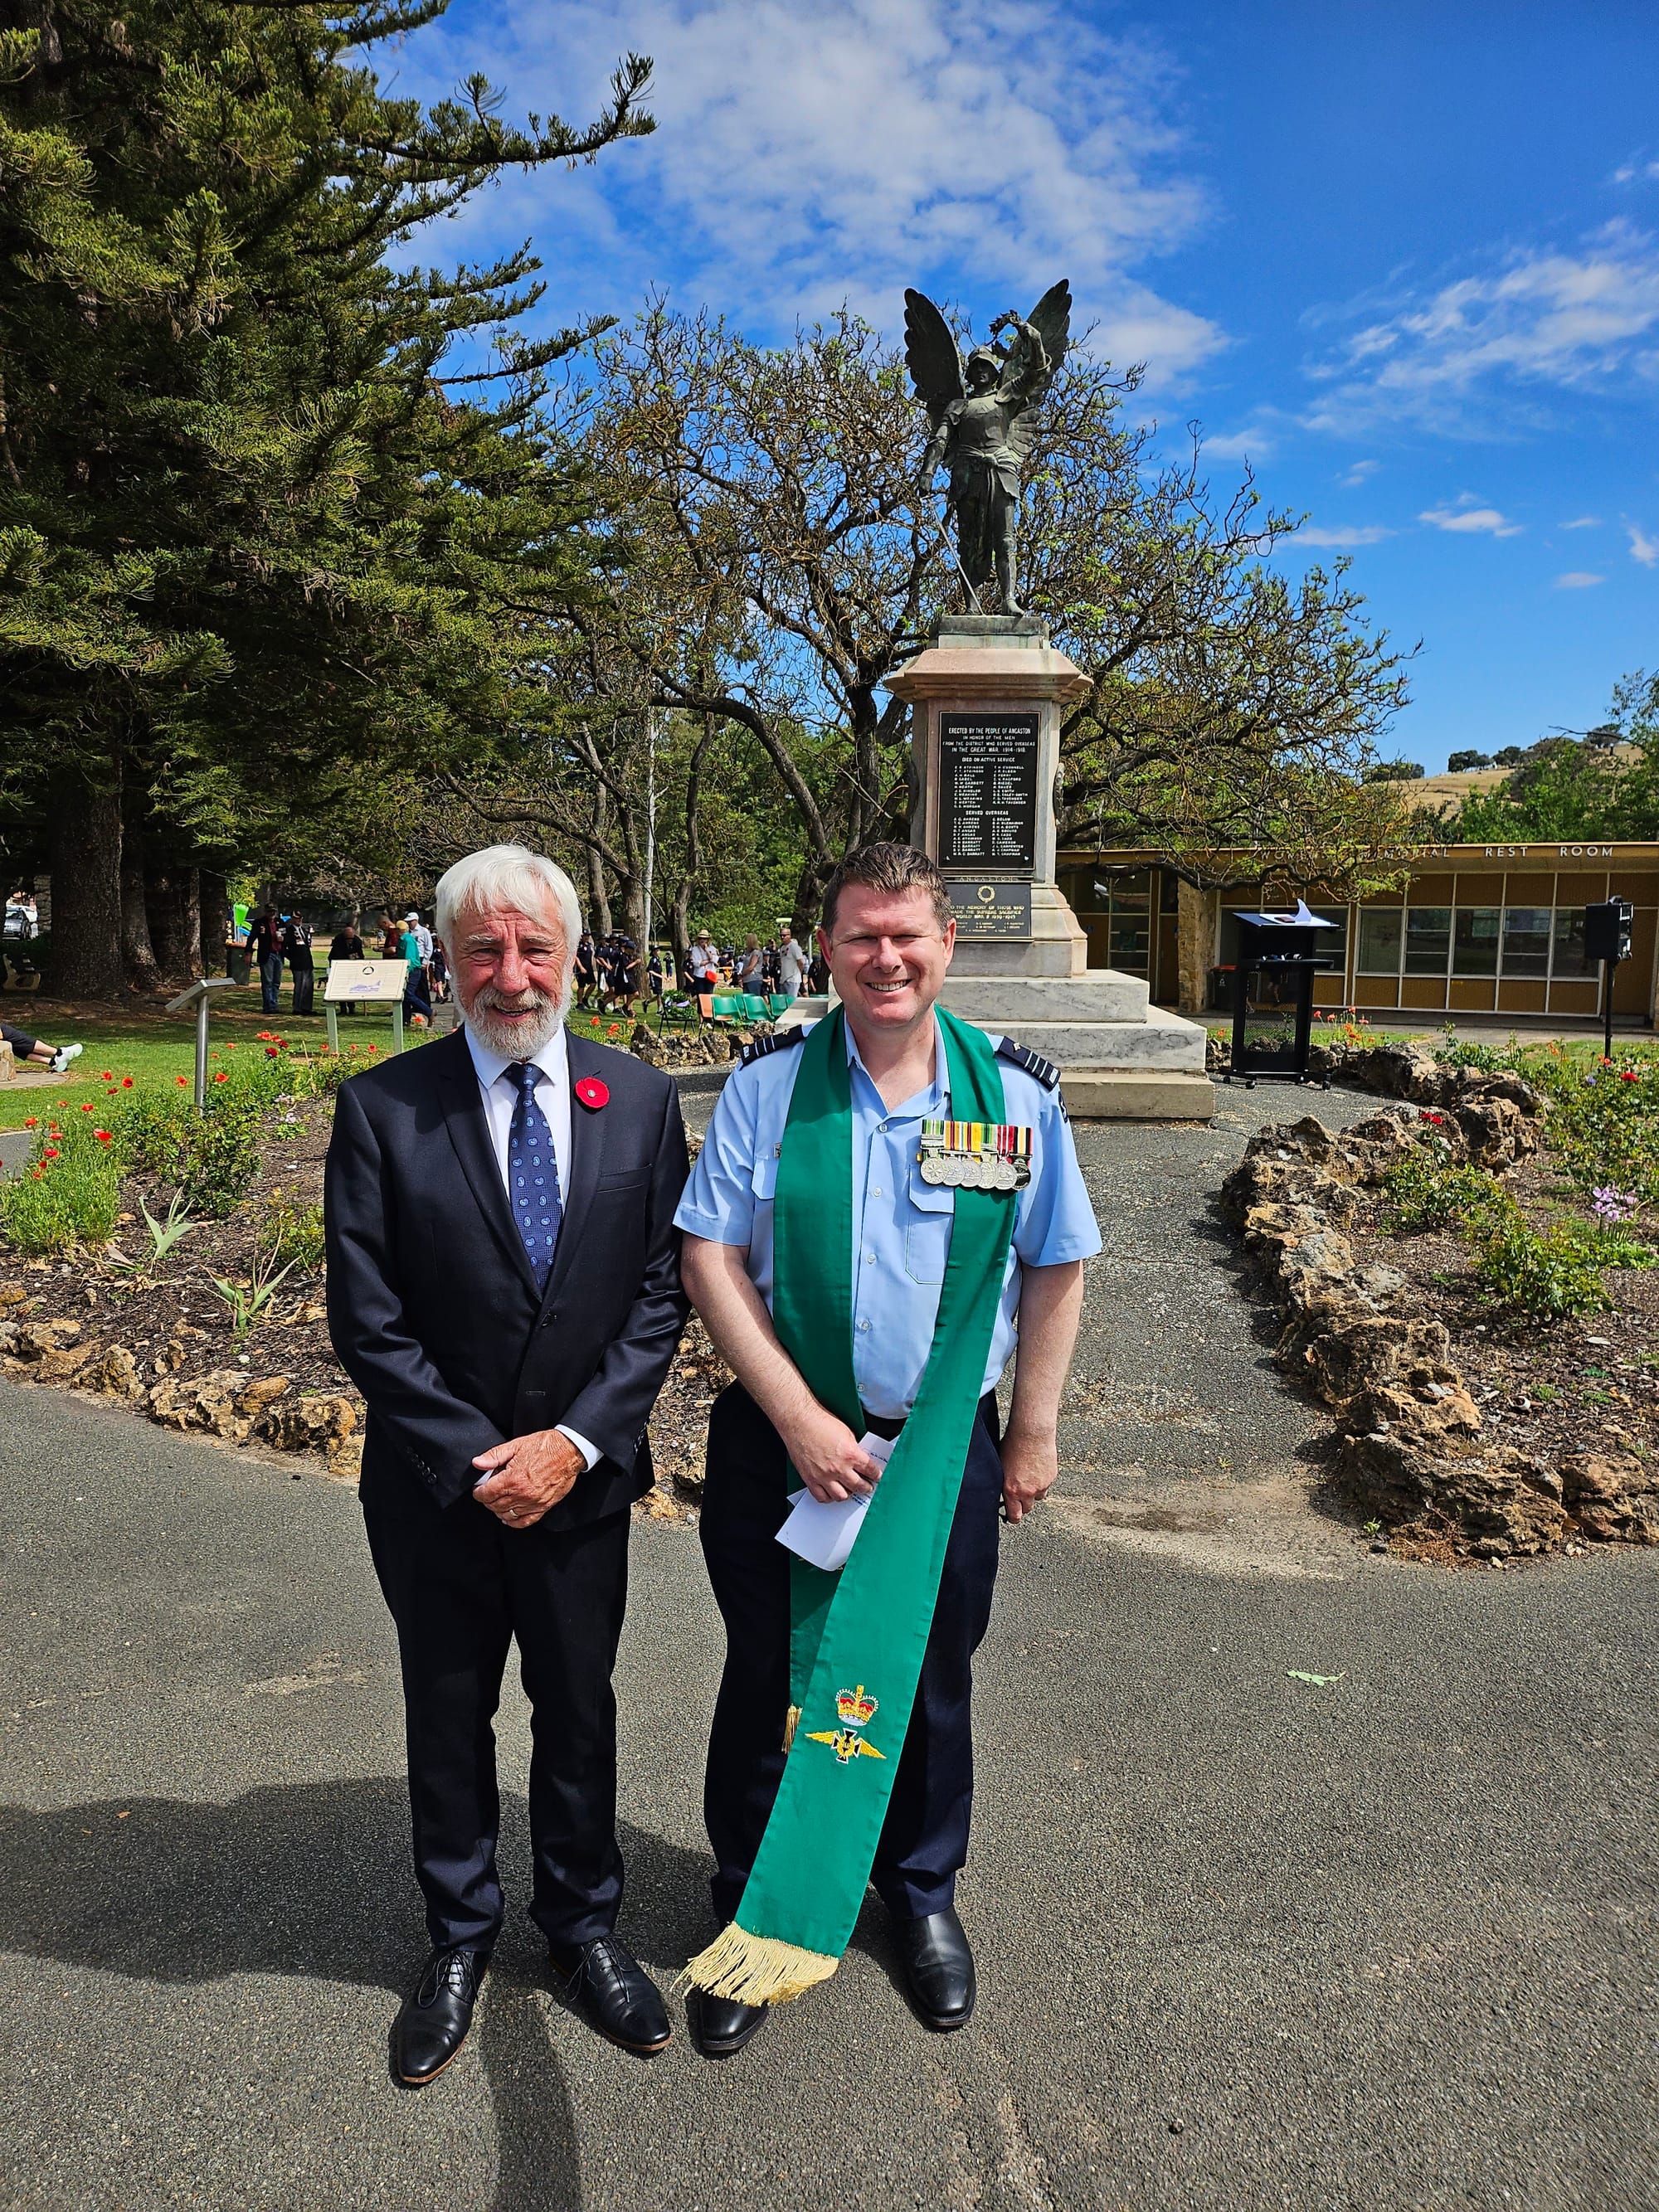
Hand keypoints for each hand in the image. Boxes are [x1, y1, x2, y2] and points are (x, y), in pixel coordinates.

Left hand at [470, 1428, 586, 1529]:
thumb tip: (477, 1463)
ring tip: (497, 1500)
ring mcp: (533, 1502)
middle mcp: (522, 1494)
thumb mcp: (516, 1445)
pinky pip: (524, 1521)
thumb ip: (494, 1456)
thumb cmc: (544, 1446)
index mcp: (513, 1479)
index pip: (486, 1493)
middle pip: (494, 1505)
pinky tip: (508, 1516)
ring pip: (506, 1515)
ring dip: (497, 1510)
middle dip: (487, 1499)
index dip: (478, 1491)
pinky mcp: (543, 1507)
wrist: (569, 1451)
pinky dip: (513, 1521)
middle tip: (488, 1491)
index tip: (479, 1488)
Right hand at [780, 1403, 883, 1504]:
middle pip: (859, 1486)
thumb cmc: (820, 1423)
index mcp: (850, 1454)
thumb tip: (859, 1458)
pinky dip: (829, 1497)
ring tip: (850, 1490)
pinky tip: (832, 1493)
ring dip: (848, 1494)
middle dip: (866, 1487)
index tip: (878, 1477)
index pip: (870, 1470)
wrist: (799, 1421)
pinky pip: (822, 1497)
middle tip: (868, 1487)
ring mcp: (823, 1476)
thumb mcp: (846, 1432)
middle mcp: (838, 1468)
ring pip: (841, 1496)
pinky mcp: (810, 1479)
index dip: (877, 1475)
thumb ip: (854, 1448)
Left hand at [1000, 1426, 1057, 1523]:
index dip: (1013, 1517)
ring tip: (1028, 1478)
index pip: (1015, 1516)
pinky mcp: (1051, 1477)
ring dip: (1034, 1492)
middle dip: (1023, 1503)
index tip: (1012, 1515)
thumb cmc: (1013, 1444)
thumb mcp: (1000, 1466)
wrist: (1031, 1433)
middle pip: (1028, 1509)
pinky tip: (1036, 1468)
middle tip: (1020, 1494)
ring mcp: (1042, 1484)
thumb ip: (1004, 1483)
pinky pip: (1046, 1484)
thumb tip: (1002, 1491)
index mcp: (1012, 1490)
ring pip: (1039, 1497)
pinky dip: (1042, 1480)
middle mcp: (1028, 1491)